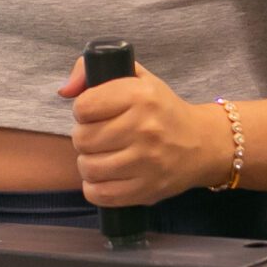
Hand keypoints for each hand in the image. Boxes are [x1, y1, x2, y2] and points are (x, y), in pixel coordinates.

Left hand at [58, 58, 231, 206]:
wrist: (202, 144)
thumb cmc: (162, 110)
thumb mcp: (136, 78)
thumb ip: (93, 72)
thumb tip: (64, 91)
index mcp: (141, 96)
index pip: (83, 107)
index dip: (84, 111)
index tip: (96, 113)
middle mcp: (144, 128)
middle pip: (82, 139)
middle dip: (84, 138)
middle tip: (99, 136)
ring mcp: (146, 162)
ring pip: (88, 167)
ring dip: (88, 163)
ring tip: (102, 156)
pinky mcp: (146, 189)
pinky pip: (100, 194)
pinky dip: (95, 187)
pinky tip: (106, 176)